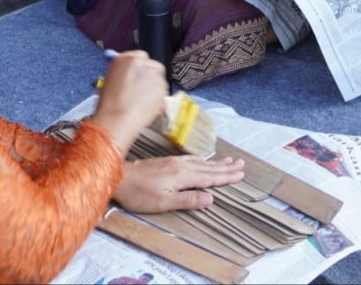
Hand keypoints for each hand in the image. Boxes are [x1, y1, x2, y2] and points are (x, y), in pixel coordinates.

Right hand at [90, 50, 167, 155]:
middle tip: (143, 88)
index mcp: (124, 59)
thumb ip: (122, 73)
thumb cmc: (109, 105)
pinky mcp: (162, 86)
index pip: (138, 56)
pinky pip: (163, 90)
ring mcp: (153, 73)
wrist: (117, 119)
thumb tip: (128, 73)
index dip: (139, 68)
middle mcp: (140, 62)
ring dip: (154, 86)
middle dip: (150, 75)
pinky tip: (148, 105)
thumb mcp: (110, 82)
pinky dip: (158, 96)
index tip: (138, 75)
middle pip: (151, 64)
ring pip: (159, 77)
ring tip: (143, 100)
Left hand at [114, 155, 245, 212]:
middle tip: (241, 165)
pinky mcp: (166, 162)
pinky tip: (202, 159)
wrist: (119, 177)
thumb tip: (210, 199)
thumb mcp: (164, 202)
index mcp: (182, 176)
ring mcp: (172, 162)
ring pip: (200, 162)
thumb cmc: (139, 193)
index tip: (240, 175)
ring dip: (216, 162)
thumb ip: (188, 199)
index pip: (209, 177)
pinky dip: (201, 159)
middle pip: (208, 167)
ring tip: (228, 161)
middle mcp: (180, 166)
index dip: (225, 177)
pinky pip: (190, 159)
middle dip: (225, 167)